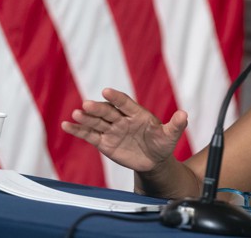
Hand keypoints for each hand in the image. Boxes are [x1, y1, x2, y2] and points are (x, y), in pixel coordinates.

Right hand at [61, 88, 187, 171]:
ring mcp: (112, 129)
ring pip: (96, 122)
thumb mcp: (170, 136)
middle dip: (97, 108)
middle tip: (87, 105)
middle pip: (107, 112)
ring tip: (75, 115)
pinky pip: (89, 135)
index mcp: (138, 113)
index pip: (125, 103)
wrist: (154, 160)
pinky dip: (77, 130)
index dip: (117, 98)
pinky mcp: (104, 142)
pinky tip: (66, 126)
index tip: (107, 91)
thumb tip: (184, 114)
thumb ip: (176, 125)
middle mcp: (122, 119)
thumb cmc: (162, 144)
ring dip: (85, 118)